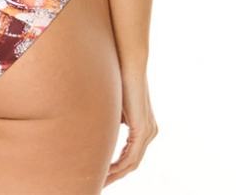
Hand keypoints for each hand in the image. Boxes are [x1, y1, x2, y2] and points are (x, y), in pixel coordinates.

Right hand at [104, 70, 156, 185]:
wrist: (129, 63)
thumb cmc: (118, 77)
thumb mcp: (113, 104)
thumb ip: (112, 119)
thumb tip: (97, 126)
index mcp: (143, 126)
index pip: (130, 154)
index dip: (115, 166)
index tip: (101, 173)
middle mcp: (149, 131)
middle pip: (132, 163)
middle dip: (115, 175)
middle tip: (99, 184)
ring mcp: (148, 131)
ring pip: (132, 163)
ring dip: (115, 174)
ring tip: (100, 181)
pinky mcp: (143, 129)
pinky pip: (131, 157)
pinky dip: (118, 166)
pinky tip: (106, 171)